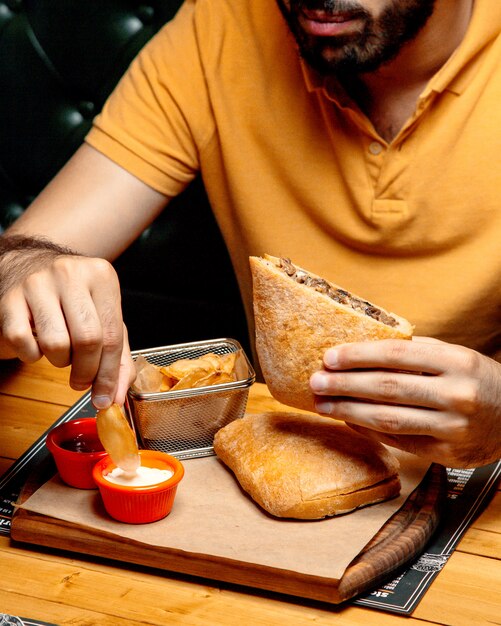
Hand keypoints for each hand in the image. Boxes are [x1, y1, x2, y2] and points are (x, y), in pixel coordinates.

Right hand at [0, 254, 135, 407]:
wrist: (28, 266)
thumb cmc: (72, 298)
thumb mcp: (104, 318)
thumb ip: (117, 358)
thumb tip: (117, 395)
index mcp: (102, 277)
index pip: (112, 335)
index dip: (110, 374)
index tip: (106, 396)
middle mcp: (71, 274)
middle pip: (87, 339)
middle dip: (86, 372)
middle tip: (82, 381)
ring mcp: (37, 284)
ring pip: (56, 343)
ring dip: (60, 361)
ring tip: (61, 352)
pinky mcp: (9, 298)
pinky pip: (22, 341)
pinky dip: (31, 355)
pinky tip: (37, 345)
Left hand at [309, 337, 500, 467]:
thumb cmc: (476, 380)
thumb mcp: (455, 356)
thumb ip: (415, 352)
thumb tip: (360, 349)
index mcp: (458, 362)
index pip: (397, 355)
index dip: (359, 356)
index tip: (329, 356)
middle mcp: (457, 395)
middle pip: (388, 389)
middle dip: (345, 385)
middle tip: (315, 381)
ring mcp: (453, 428)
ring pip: (389, 419)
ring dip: (348, 411)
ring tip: (322, 404)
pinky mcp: (447, 453)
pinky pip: (398, 440)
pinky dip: (368, 430)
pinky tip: (348, 419)